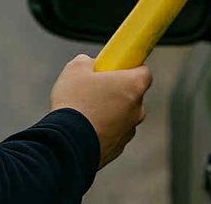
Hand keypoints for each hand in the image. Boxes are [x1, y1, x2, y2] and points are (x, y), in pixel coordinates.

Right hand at [49, 54, 152, 169]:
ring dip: (110, 112)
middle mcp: (137, 110)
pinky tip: (84, 128)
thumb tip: (90, 65)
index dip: (129, 68)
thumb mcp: (75, 69)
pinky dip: (103, 129)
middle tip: (95, 89)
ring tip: (85, 111)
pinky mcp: (118, 149)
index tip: (115, 68)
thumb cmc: (74, 103)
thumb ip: (88, 62)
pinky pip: (113, 133)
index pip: (144, 72)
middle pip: (133, 95)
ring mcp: (128, 131)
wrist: (66, 143)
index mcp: (133, 86)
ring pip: (123, 116)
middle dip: (117, 91)